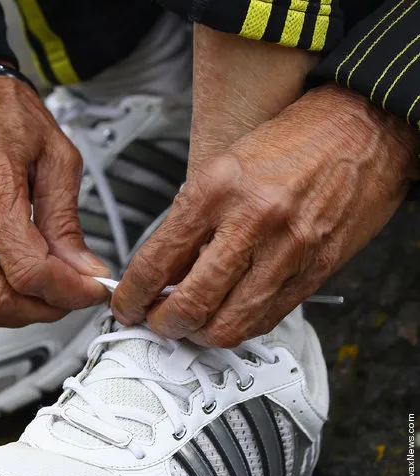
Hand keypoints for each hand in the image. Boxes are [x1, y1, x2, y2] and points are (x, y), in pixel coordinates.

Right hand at [0, 73, 108, 327]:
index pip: (28, 269)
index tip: (90, 290)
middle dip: (39, 310)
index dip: (67, 292)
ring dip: (13, 310)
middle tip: (67, 298)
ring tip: (41, 291)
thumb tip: (84, 273)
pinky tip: (9, 276)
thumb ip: (68, 225)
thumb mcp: (58, 161)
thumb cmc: (8, 118)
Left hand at [113, 85, 419, 345]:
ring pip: (228, 324)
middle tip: (155, 323)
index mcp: (217, 188)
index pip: (157, 261)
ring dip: (200, 335)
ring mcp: (286, 251)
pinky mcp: (313, 272)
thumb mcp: (224, 168)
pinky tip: (227, 317)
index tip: (126, 305)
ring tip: (191, 326)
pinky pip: (265, 320)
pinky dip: (238, 328)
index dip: (132, 296)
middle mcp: (251, 221)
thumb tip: (165, 273)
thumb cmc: (291, 144)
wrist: (360, 129)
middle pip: (190, 304)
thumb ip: (193, 223)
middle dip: (163, 325)